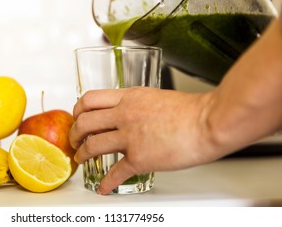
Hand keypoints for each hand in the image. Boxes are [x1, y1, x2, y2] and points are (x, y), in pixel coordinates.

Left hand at [69, 87, 216, 194]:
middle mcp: (124, 114)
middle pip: (84, 122)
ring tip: (81, 159)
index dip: (78, 110)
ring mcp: (130, 136)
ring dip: (82, 155)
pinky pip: (115, 173)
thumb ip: (136, 103)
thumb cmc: (189, 110)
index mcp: (128, 97)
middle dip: (74, 133)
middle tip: (74, 140)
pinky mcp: (139, 158)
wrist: (208, 122)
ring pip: (93, 145)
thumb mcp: (154, 96)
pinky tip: (103, 187)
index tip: (77, 117)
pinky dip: (106, 183)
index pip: (90, 99)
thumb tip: (126, 110)